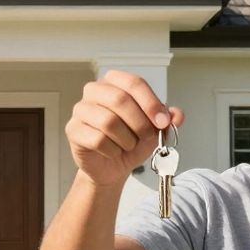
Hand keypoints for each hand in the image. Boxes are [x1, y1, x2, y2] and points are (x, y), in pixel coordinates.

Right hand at [66, 70, 184, 186]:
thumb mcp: (154, 130)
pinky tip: (113, 152)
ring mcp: (81, 110)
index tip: (162, 121)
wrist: (111, 167)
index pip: (134, 83)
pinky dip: (112, 150)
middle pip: (119, 99)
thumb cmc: (130, 142)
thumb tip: (176, 114)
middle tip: (147, 137)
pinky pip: (97, 139)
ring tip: (127, 145)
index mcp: (115, 82)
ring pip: (108, 121)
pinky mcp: (73, 130)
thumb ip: (167, 120)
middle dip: (139, 123)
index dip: (151, 102)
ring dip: (126, 139)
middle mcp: (95, 91)